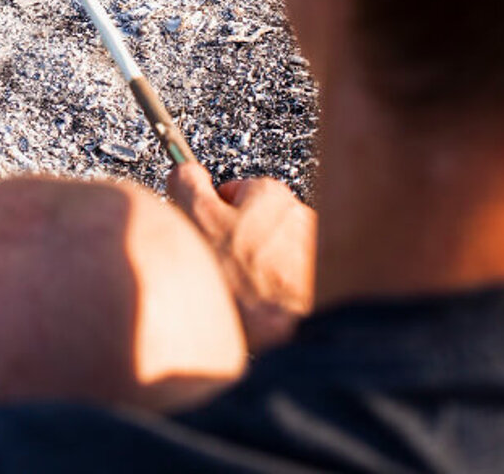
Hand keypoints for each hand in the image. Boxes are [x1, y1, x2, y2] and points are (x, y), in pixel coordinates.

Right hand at [167, 163, 315, 352]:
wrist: (292, 335)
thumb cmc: (248, 283)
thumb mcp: (199, 222)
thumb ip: (188, 185)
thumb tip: (183, 168)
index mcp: (270, 193)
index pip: (229, 192)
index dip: (210, 217)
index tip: (207, 238)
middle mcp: (298, 215)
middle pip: (251, 224)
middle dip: (236, 245)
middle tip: (224, 271)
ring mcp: (312, 249)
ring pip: (270, 254)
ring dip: (257, 270)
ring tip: (246, 294)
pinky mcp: (320, 280)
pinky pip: (287, 279)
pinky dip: (275, 290)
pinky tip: (265, 306)